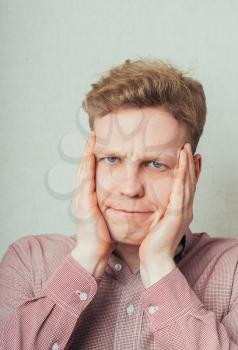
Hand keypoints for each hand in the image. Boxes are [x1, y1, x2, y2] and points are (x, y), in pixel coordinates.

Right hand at [70, 131, 117, 260]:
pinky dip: (87, 164)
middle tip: (92, 134)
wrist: (94, 251)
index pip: (90, 173)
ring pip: (83, 169)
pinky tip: (91, 153)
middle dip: (87, 151)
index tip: (97, 145)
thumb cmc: (102, 236)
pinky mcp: (84, 201)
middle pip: (84, 167)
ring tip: (91, 138)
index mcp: (88, 198)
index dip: (92, 158)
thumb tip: (122, 199)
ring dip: (86, 153)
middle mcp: (82, 194)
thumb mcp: (106, 216)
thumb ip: (109, 205)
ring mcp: (81, 197)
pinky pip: (86, 178)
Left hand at [139, 143, 196, 286]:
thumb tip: (158, 206)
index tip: (191, 158)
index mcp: (181, 211)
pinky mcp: (176, 214)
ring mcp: (183, 212)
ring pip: (187, 184)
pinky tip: (183, 165)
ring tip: (187, 150)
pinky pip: (180, 192)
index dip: (190, 172)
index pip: (187, 187)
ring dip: (187, 165)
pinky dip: (182, 177)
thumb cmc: (154, 244)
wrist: (155, 260)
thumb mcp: (159, 224)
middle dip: (190, 164)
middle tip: (190, 148)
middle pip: (190, 182)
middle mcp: (185, 210)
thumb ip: (161, 213)